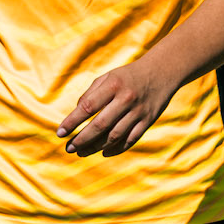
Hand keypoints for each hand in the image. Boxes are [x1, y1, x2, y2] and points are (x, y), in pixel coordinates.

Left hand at [55, 54, 176, 157]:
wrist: (163, 72)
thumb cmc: (128, 75)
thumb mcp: (108, 76)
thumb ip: (91, 93)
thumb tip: (76, 113)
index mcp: (113, 85)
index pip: (88, 107)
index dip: (72, 121)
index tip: (60, 133)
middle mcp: (126, 99)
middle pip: (100, 125)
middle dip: (82, 139)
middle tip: (69, 148)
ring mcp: (139, 112)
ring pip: (114, 136)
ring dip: (96, 147)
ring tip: (82, 152)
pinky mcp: (148, 121)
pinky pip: (130, 139)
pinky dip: (116, 149)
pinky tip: (103, 152)